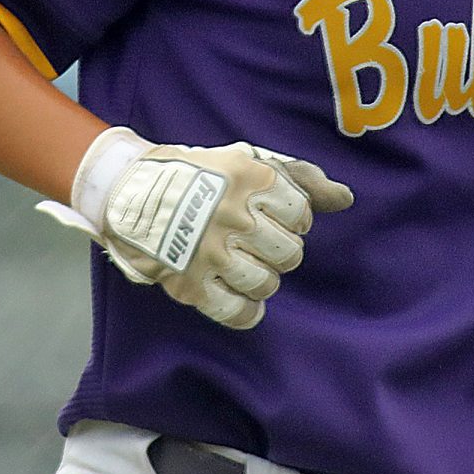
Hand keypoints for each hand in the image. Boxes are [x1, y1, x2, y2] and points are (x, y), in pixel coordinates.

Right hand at [38, 128, 353, 328]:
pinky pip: (237, 313)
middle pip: (290, 254)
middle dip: (279, 249)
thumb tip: (345, 199)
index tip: (272, 216)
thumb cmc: (200, 173)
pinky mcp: (188, 284)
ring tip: (243, 264)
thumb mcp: (249, 160)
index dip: (293, 218)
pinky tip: (239, 296)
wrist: (128, 189)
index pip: (302, 215)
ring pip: (268, 284)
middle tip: (257, 241)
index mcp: (250, 178)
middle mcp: (232, 215)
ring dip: (262, 278)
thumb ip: (301, 177)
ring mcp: (209, 252)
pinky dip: (246, 311)